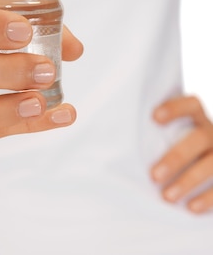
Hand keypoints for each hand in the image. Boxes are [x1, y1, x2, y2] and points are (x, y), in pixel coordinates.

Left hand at [151, 95, 212, 213]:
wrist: (202, 159)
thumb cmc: (176, 142)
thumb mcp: (171, 131)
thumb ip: (152, 131)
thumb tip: (110, 135)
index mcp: (197, 116)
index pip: (191, 104)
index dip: (175, 109)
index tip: (155, 117)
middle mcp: (212, 132)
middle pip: (199, 138)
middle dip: (176, 157)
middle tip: (154, 176)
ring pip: (211, 165)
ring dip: (188, 182)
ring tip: (167, 197)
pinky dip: (208, 198)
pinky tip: (191, 207)